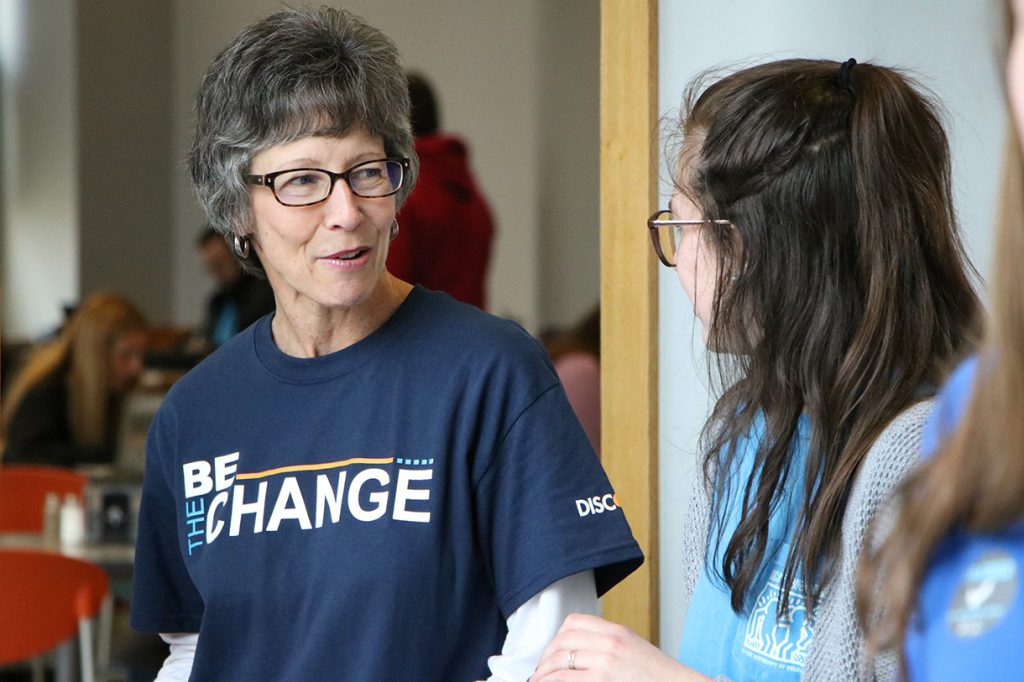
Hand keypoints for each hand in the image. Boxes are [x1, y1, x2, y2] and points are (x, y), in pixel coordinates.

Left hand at [530, 613, 710, 680]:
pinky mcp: (602, 681)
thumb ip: (608, 645)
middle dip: (545, 659)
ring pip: (559, 662)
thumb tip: (579, 654)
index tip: (551, 652)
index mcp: (616, 631)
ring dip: (543, 674)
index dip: (556, 638)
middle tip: (540, 672)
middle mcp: (609, 642)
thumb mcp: (634, 649)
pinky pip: (566, 680)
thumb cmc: (660, 677)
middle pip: (562, 642)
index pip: (573, 622)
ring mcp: (605, 662)